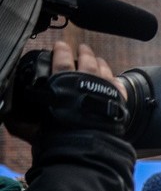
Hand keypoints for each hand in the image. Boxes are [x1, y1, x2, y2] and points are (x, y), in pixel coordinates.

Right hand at [7, 41, 127, 142]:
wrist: (89, 145)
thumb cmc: (62, 136)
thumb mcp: (38, 128)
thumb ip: (23, 122)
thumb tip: (12, 119)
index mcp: (65, 83)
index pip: (61, 60)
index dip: (61, 51)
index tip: (61, 45)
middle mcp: (86, 81)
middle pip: (87, 60)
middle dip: (84, 52)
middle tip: (82, 47)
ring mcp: (105, 89)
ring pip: (104, 69)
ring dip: (100, 63)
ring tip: (98, 59)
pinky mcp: (118, 100)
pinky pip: (118, 85)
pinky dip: (115, 80)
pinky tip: (114, 78)